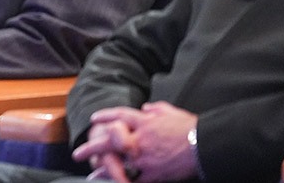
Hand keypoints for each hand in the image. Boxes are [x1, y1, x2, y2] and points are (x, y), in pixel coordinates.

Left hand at [74, 103, 199, 182]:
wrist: (205, 144)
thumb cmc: (192, 128)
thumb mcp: (171, 112)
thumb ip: (156, 110)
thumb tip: (146, 108)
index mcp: (145, 122)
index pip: (119, 116)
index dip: (105, 116)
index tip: (94, 119)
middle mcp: (140, 138)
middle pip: (110, 141)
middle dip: (92, 147)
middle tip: (78, 153)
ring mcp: (145, 157)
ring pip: (118, 163)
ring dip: (104, 169)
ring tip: (92, 174)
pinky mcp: (154, 173)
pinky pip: (136, 180)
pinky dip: (125, 182)